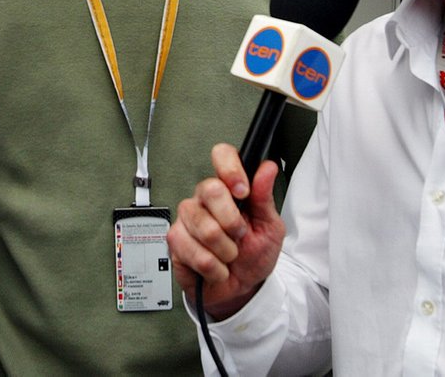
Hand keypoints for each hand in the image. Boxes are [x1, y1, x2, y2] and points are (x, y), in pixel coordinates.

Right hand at [168, 143, 284, 319]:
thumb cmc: (254, 254)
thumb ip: (265, 197)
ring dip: (224, 249)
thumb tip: (267, 168)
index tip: (243, 191)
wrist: (242, 288)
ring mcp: (187, 218)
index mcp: (228, 188)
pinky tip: (216, 267)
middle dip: (232, 220)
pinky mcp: (175, 240)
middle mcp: (205, 198)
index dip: (230, 169)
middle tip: (240, 235)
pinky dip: (212, 266)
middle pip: (211, 189)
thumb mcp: (270, 227)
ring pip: (203, 225)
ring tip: (229, 255)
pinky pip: (191, 249)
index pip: (222, 156)